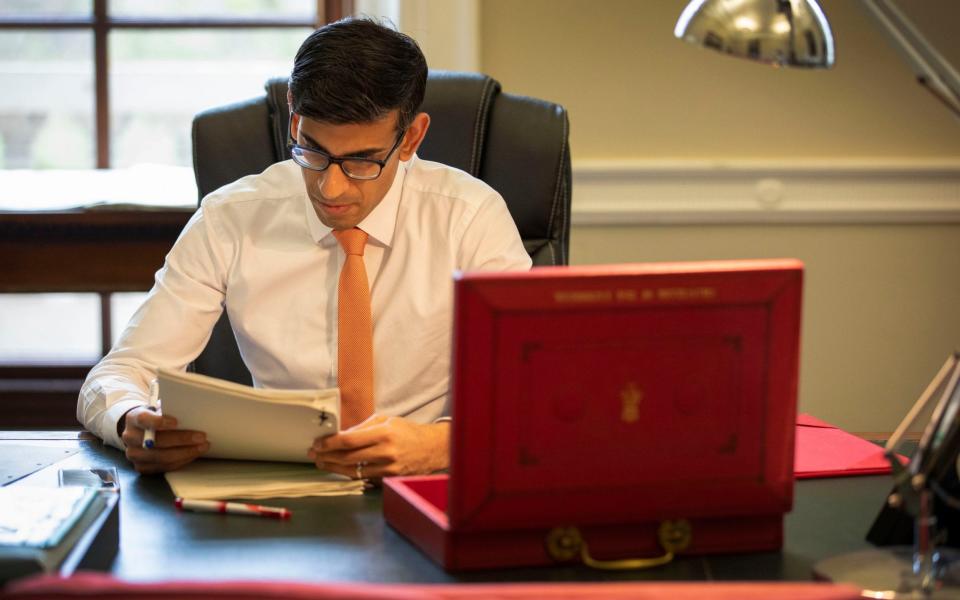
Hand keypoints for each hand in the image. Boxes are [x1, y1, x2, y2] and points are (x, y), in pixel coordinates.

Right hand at [120, 406, 208, 473]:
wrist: (140, 430)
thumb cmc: (155, 416)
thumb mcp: (158, 408)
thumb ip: (170, 410)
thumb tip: (192, 412)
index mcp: (133, 418)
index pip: (143, 420)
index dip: (159, 422)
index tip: (176, 422)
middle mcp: (130, 437)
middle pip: (156, 442)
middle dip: (181, 440)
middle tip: (201, 437)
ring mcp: (134, 454)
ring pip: (161, 457)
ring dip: (185, 453)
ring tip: (202, 447)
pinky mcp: (141, 466)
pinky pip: (163, 467)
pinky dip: (181, 461)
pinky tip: (192, 455)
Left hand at [309, 415, 448, 479]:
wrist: (432, 449)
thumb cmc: (408, 432)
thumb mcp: (387, 421)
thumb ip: (362, 427)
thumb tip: (340, 435)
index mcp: (384, 433)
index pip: (349, 440)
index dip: (330, 443)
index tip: (318, 443)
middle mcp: (386, 452)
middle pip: (347, 458)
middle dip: (327, 456)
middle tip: (314, 454)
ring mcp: (388, 468)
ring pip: (353, 471)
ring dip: (334, 467)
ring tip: (322, 463)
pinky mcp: (389, 479)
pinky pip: (364, 477)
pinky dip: (350, 473)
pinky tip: (340, 469)